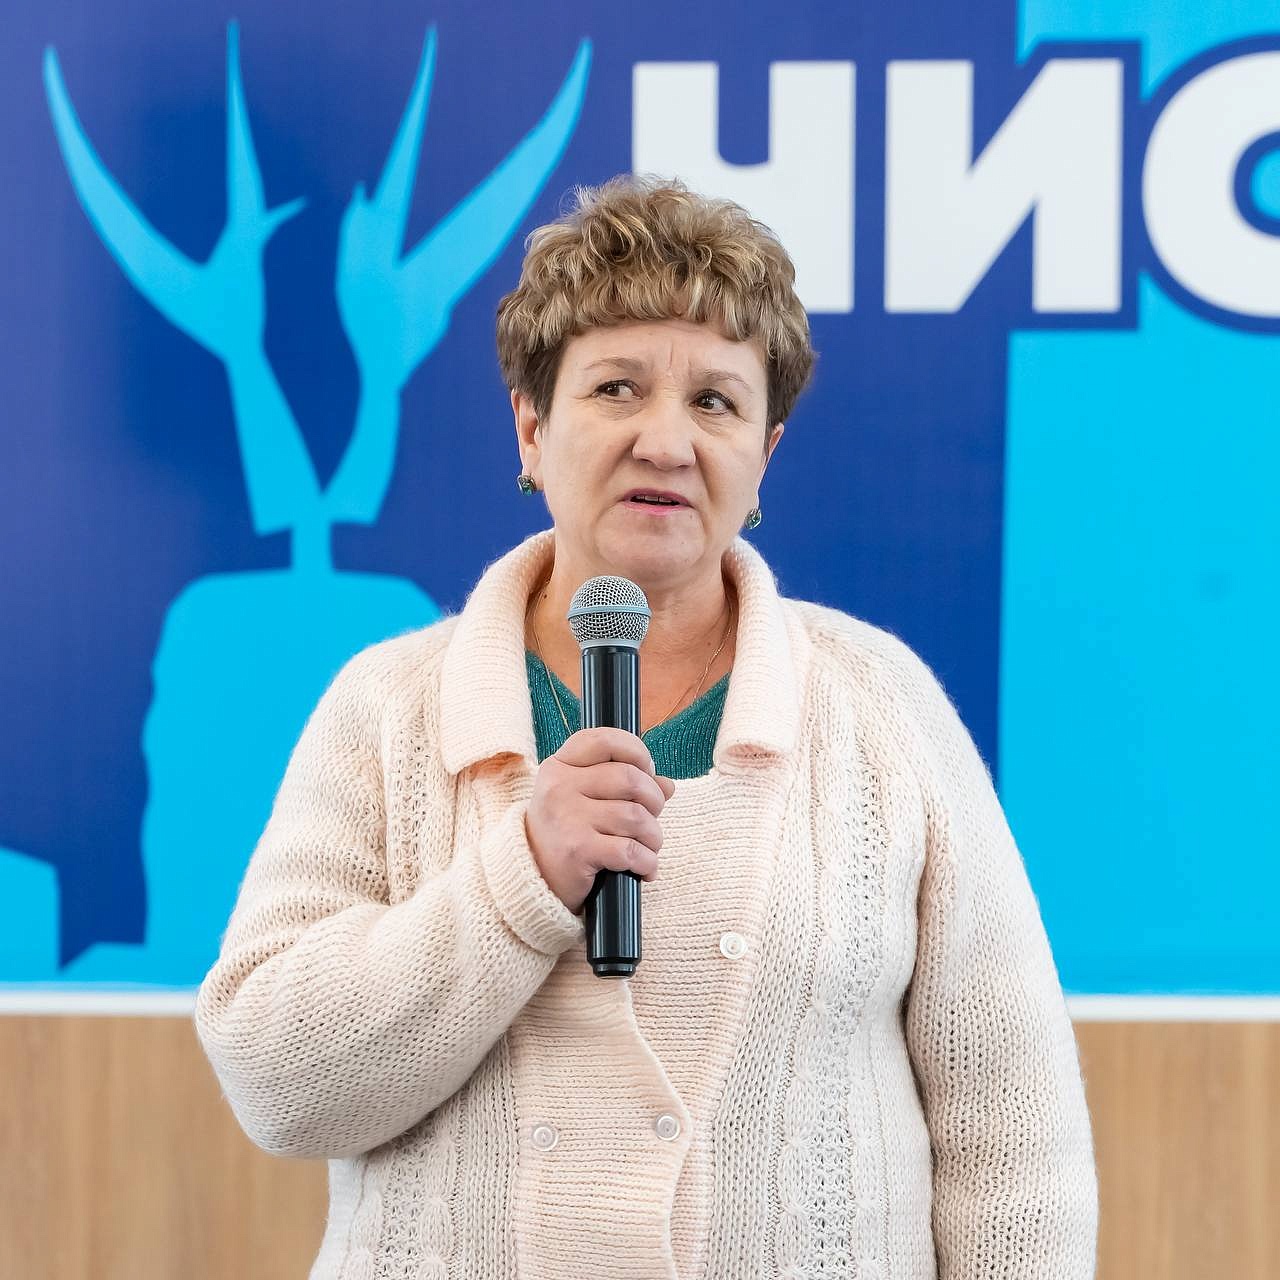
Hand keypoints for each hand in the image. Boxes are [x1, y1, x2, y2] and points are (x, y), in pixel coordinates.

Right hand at [525, 728, 676, 913]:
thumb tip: (667, 785)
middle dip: (654, 799)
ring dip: (653, 835)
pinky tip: (644, 867)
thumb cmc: (565, 831)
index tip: (647, 770)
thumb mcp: (583, 798)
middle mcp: (559, 787)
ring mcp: (567, 818)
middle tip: (652, 815)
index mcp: (560, 766)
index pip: (604, 740)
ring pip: (635, 816)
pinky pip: (631, 850)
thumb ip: (623, 785)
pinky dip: (647, 861)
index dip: (636, 751)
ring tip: (649, 845)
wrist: (533, 877)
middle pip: (630, 778)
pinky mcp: (577, 850)